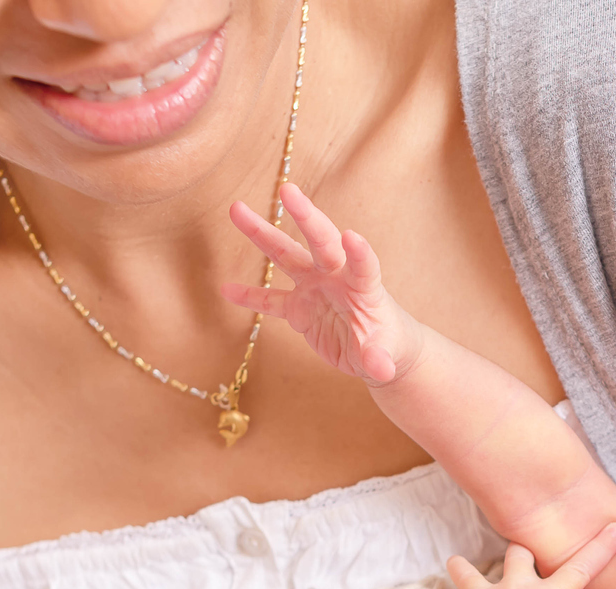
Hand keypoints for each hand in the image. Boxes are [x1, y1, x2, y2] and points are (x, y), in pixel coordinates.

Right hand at [222, 182, 423, 385]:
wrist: (377, 349)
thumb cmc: (388, 346)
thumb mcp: (386, 358)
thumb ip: (379, 360)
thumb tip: (380, 369)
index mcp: (363, 286)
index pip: (363, 265)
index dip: (359, 253)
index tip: (351, 237)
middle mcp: (336, 277)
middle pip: (320, 242)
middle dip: (306, 217)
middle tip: (287, 191)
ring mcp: (314, 288)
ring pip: (286, 256)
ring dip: (262, 234)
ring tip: (237, 209)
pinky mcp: (299, 309)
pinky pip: (270, 301)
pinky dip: (250, 296)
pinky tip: (227, 289)